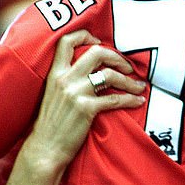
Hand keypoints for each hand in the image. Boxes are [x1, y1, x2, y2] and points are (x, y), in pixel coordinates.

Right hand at [26, 30, 145, 171]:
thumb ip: (66, 80)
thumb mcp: (52, 95)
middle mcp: (65, 79)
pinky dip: (130, 99)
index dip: (85, 35)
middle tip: (127, 67)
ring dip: (129, 81)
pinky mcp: (86, 109)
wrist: (44, 149)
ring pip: (109, 75)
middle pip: (96, 53)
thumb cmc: (50, 124)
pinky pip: (115, 98)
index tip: (100, 41)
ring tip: (139, 87)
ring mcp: (76, 93)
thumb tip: (90, 71)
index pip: (66, 41)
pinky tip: (137, 101)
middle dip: (117, 57)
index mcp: (55, 73)